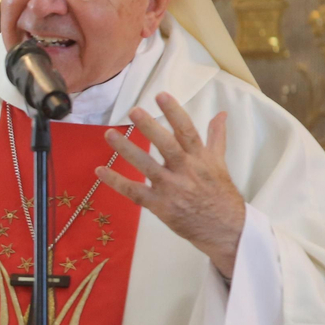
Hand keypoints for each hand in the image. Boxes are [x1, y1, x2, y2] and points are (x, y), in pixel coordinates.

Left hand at [96, 92, 245, 278]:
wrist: (224, 229)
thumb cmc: (220, 194)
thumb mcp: (220, 163)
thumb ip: (216, 137)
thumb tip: (221, 113)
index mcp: (201, 158)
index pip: (187, 131)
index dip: (174, 112)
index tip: (160, 95)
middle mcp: (186, 171)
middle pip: (167, 146)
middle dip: (150, 128)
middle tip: (133, 111)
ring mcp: (171, 188)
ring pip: (146, 166)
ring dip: (126, 150)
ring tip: (109, 134)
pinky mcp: (159, 205)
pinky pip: (134, 192)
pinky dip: (116, 182)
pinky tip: (100, 170)